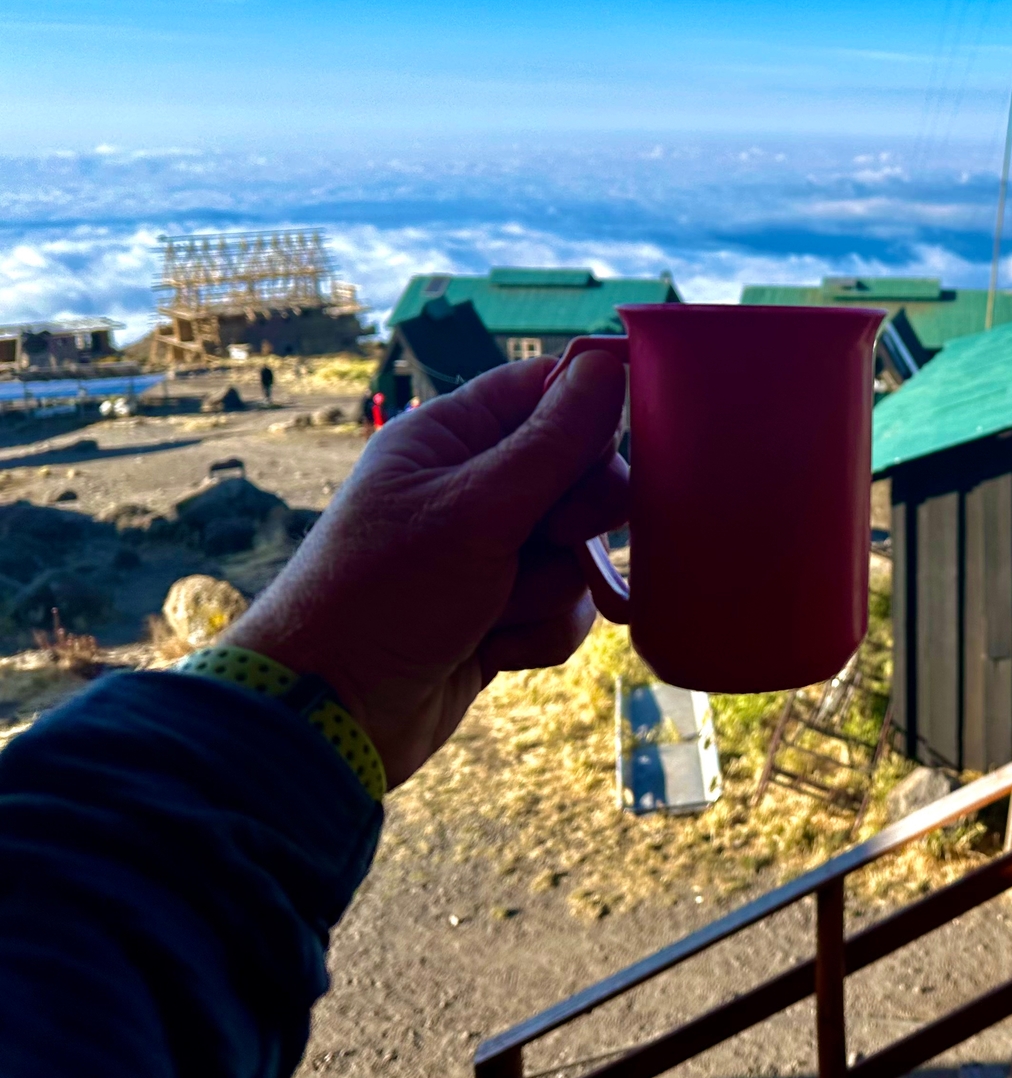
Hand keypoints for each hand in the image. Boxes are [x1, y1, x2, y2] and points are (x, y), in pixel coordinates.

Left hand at [225, 353, 628, 786]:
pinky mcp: (504, 612)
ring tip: (493, 610)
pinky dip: (540, 632)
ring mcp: (492, 552)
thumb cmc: (387, 593)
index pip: (546, 388)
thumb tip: (611, 361)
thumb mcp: (477, 509)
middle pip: (581, 472)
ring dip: (549, 587)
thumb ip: (554, 440)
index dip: (589, 411)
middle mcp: (475, 485)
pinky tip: (493, 650)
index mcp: (452, 436)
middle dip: (577, 517)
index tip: (605, 447)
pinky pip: (566, 606)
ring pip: (580, 549)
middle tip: (547, 536)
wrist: (334, 716)